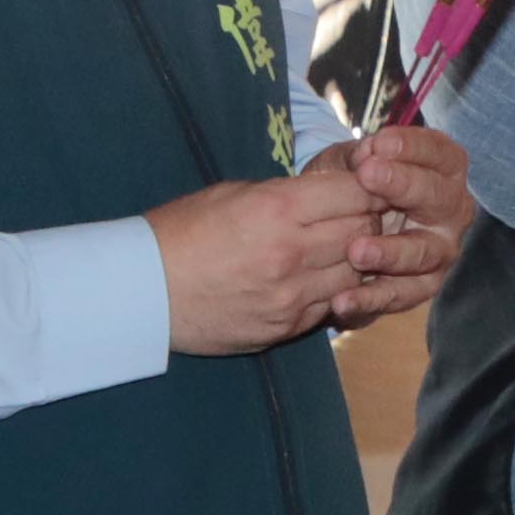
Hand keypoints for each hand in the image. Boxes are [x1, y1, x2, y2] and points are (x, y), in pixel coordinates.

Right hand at [152, 167, 384, 352]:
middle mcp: (292, 253)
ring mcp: (292, 296)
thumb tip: (329, 192)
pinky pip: (330, 305)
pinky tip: (318, 279)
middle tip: (360, 217)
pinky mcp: (286, 328)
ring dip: (354, 261)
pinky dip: (332, 291)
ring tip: (340, 250)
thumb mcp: (233, 194)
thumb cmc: (182, 232)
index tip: (368, 186)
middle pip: (364, 233)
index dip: (370, 188)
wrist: (144, 292)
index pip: (357, 194)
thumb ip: (287, 194)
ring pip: (356, 274)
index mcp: (278, 208)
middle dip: (368, 222)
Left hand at [326, 120, 469, 324]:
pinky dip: (370, 299)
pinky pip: (399, 296)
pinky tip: (342, 299)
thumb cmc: (350, 187)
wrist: (332, 233)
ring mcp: (440, 252)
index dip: (414, 147)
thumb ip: (358, 157)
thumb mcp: (348, 164)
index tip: (380, 143)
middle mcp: (451, 212)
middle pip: (439, 198)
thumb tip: (368, 152)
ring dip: (390, 252)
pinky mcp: (421, 288)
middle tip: (368, 176)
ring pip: (423, 253)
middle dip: (404, 186)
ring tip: (355, 250)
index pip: (441, 154)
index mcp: (443, 172)